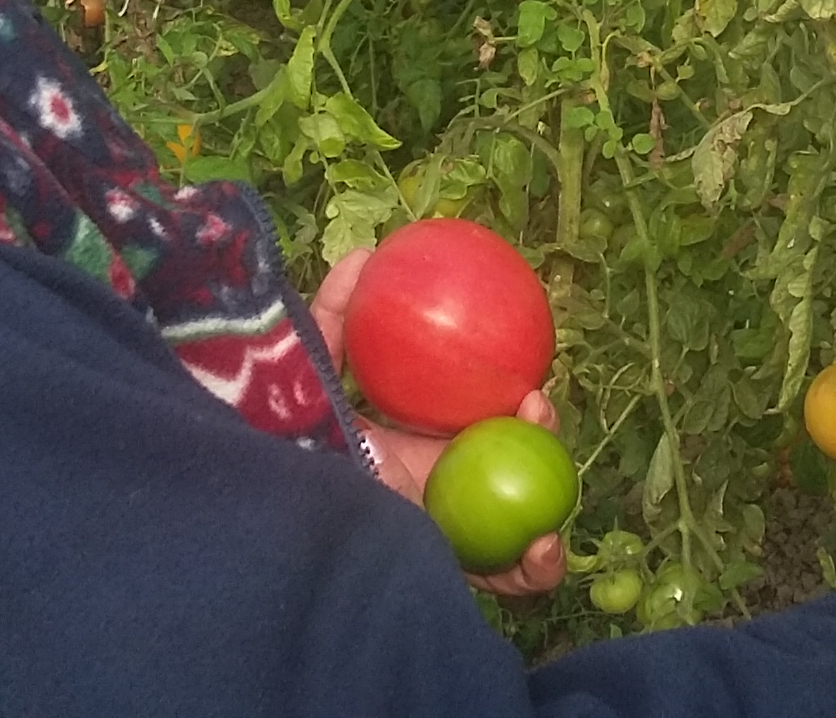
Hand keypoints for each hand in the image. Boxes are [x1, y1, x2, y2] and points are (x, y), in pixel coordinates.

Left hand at [308, 246, 568, 595]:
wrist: (281, 519)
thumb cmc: (296, 441)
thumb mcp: (312, 372)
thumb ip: (333, 317)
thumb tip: (363, 254)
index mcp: (419, 444)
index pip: (482, 421)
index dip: (514, 404)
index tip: (527, 385)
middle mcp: (439, 487)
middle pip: (512, 463)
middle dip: (540, 439)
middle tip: (535, 408)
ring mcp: (449, 533)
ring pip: (523, 520)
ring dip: (553, 499)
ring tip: (544, 491)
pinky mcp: (450, 575)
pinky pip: (510, 579)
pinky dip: (538, 567)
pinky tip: (542, 546)